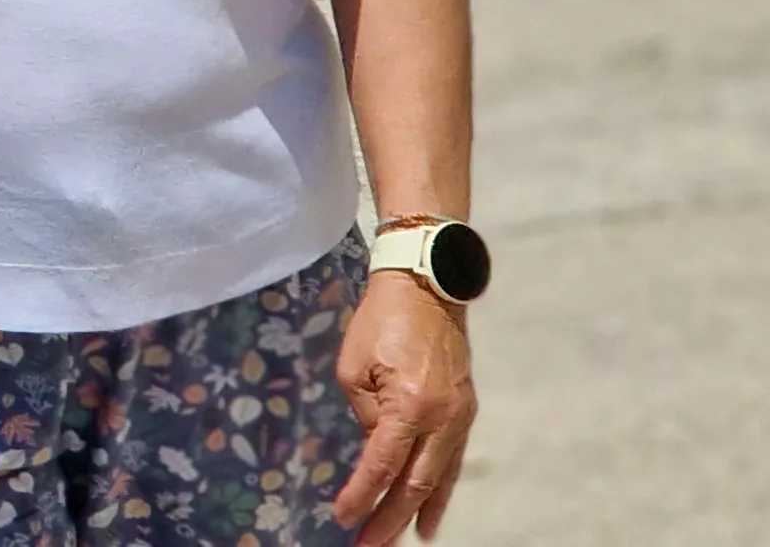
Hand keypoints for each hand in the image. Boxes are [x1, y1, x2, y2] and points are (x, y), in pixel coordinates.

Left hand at [330, 268, 477, 542]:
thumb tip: (373, 450)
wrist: (427, 288)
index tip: (343, 519)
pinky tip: (432, 512)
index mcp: (410, 406)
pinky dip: (441, 490)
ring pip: (440, 478)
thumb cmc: (380, 322)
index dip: (362, 495)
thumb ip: (365, 415)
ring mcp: (460, 417)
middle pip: (416, 483)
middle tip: (369, 546)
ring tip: (402, 540)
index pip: (381, 465)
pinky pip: (453, 461)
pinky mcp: (466, 411)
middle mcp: (442, 418)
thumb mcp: (354, 368)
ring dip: (419, 512)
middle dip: (391, 519)